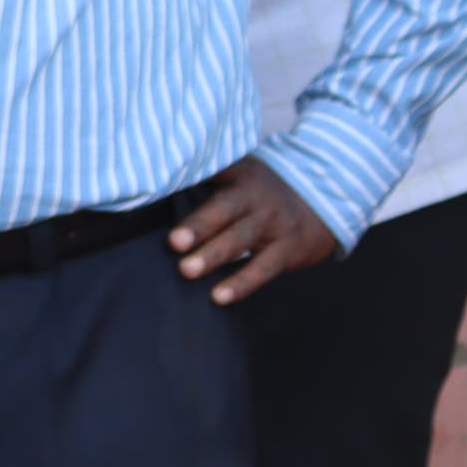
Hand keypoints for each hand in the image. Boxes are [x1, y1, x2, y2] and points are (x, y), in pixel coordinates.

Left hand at [168, 157, 339, 305]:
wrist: (320, 202)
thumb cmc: (256, 191)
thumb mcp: (236, 172)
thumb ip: (201, 175)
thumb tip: (146, 181)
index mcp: (237, 173)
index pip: (213, 169)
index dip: (190, 175)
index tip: (161, 183)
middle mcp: (255, 196)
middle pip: (224, 209)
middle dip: (199, 225)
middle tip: (173, 242)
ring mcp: (273, 223)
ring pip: (242, 239)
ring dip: (214, 256)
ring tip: (187, 270)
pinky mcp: (286, 250)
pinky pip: (263, 268)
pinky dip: (241, 283)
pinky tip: (218, 296)